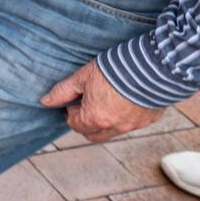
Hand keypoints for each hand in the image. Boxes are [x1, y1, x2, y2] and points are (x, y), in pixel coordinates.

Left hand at [40, 60, 163, 142]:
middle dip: (85, 123)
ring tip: (106, 101)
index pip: (75, 124)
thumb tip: (45, 101)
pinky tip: (125, 100)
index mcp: (95, 118)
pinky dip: (124, 117)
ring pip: (112, 132)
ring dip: (105, 122)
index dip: (71, 112)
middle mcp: (114, 127)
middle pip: (92, 134)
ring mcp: (133, 125)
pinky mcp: (148, 120)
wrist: (154, 65)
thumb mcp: (83, 76)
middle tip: (86, 105)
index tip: (74, 101)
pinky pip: (131, 124)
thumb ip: (63, 91)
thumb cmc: (116, 69)